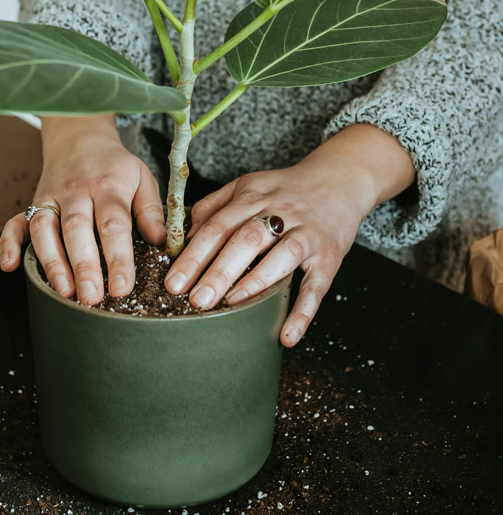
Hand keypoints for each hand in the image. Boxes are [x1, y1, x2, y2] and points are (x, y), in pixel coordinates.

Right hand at [0, 115, 165, 303]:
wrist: (80, 136)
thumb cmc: (115, 166)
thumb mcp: (142, 178)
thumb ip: (151, 210)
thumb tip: (161, 242)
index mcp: (108, 186)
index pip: (113, 225)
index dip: (117, 258)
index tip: (122, 287)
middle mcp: (76, 192)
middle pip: (77, 229)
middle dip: (83, 266)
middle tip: (91, 297)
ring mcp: (50, 198)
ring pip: (45, 229)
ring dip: (52, 262)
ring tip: (63, 291)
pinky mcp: (33, 203)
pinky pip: (15, 222)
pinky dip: (8, 243)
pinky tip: (10, 266)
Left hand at [164, 124, 414, 345]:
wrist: (341, 179)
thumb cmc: (285, 189)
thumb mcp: (247, 185)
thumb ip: (214, 207)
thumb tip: (183, 237)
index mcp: (252, 197)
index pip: (217, 226)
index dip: (194, 255)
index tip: (174, 282)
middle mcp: (280, 213)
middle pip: (246, 240)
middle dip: (218, 272)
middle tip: (196, 300)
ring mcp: (307, 234)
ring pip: (282, 257)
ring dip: (255, 282)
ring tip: (229, 305)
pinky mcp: (329, 256)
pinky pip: (317, 286)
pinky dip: (303, 313)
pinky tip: (287, 335)